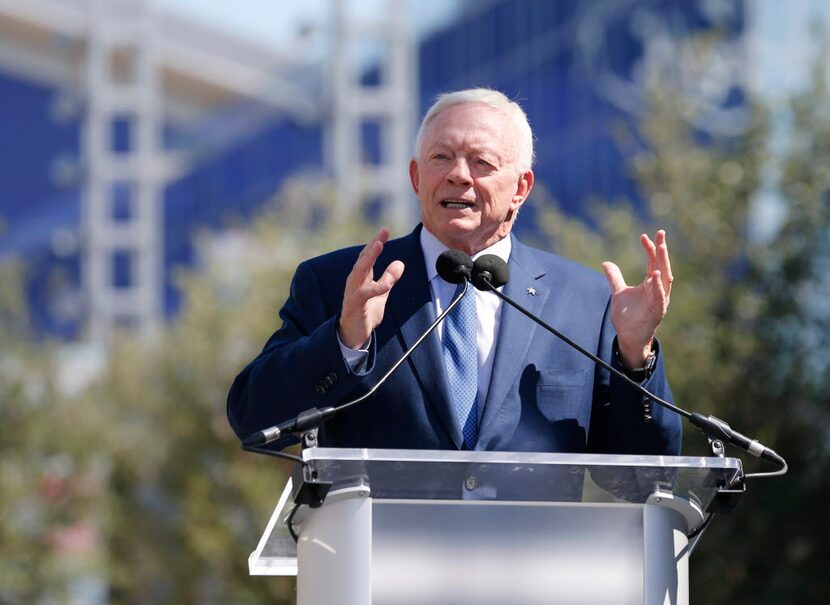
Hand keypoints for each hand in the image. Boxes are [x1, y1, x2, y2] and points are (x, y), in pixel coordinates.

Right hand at [338, 227, 404, 348]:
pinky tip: (386, 285)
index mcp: (361, 277)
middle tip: (382, 233)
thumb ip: (388, 278)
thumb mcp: (381, 293)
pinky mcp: (354, 305)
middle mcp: (355, 281)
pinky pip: (363, 295)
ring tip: (378, 246)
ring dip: (368, 258)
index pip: (368, 256)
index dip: (376, 242)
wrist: (354, 334)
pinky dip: (375, 289)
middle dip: (372, 245)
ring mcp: (353, 292)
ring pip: (359, 271)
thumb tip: (400, 263)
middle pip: (363, 259)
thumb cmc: (366, 312)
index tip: (385, 229)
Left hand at [601, 230, 672, 368]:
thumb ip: (614, 277)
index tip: (644, 236)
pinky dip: (658, 287)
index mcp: (650, 284)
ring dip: (663, 263)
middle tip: (661, 234)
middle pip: (662, 266)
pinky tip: (656, 275)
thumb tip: (605, 263)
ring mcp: (659, 300)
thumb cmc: (628, 316)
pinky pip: (660, 298)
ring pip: (665, 279)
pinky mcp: (657, 312)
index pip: (652, 262)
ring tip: (661, 248)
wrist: (628, 336)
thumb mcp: (618, 292)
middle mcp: (658, 290)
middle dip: (661, 250)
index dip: (649, 249)